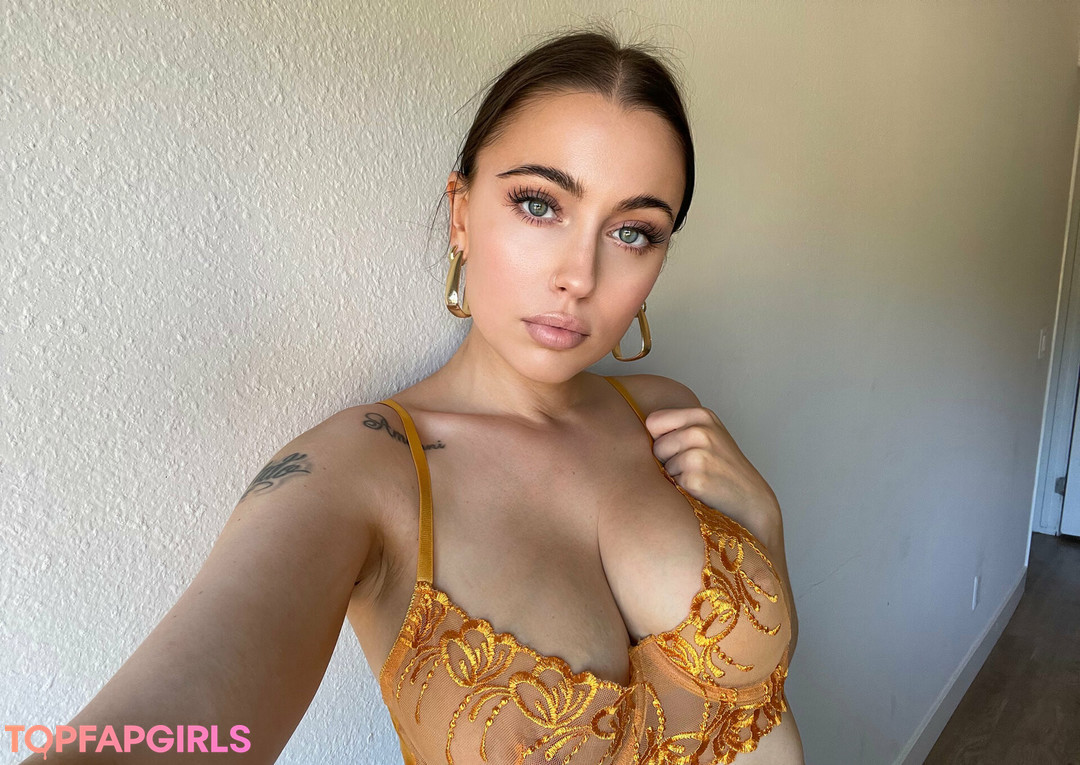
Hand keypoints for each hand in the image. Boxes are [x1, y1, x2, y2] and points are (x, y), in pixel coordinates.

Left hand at [644, 406, 780, 533]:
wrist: (751, 498)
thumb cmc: (723, 467)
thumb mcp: (708, 434)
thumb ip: (679, 426)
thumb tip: (632, 428)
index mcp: (702, 415)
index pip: (653, 421)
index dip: (659, 438)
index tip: (676, 447)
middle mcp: (701, 431)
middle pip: (656, 445)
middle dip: (667, 459)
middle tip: (692, 466)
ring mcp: (699, 454)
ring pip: (661, 464)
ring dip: (674, 474)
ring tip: (698, 476)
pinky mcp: (695, 479)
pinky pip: (669, 482)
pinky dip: (680, 488)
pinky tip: (700, 488)